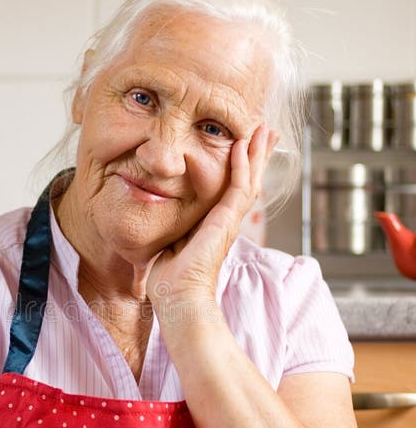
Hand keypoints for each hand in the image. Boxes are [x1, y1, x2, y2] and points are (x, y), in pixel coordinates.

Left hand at [146, 125, 276, 312]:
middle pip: (249, 181)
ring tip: (264, 130)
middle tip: (267, 130)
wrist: (178, 297)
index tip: (245, 145)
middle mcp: (227, 221)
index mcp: (215, 224)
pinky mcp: (226, 223)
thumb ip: (174, 225)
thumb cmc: (170, 278)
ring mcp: (229, 221)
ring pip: (249, 180)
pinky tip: (242, 146)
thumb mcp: (171, 240)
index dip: (242, 167)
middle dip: (258, 155)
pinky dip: (241, 166)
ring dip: (256, 154)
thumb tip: (159, 210)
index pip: (234, 189)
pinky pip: (237, 188)